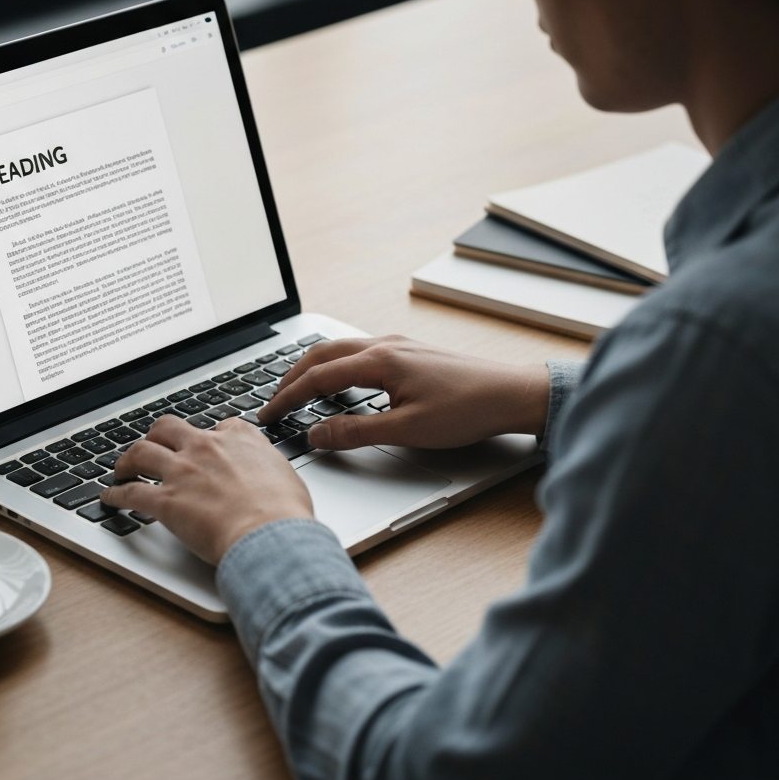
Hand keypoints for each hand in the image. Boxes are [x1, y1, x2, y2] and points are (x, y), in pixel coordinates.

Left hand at [105, 414, 312, 564]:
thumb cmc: (284, 511)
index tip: (205, 446)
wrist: (271, 534)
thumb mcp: (286, 474)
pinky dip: (116, 494)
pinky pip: (131, 493)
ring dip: (127, 460)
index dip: (208, 437)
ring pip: (141, 452)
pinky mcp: (167, 501)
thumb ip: (268, 467)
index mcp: (238, 438)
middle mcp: (206, 447)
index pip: (218, 427)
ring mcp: (183, 472)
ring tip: (121, 468)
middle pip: (168, 428)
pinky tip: (109, 498)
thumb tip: (268, 476)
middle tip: (152, 446)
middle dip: (157, 436)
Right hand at [259, 336, 549, 450]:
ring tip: (296, 388)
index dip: (287, 397)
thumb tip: (316, 434)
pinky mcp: (409, 352)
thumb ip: (356, 432)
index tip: (269, 414)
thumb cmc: (467, 410)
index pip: (317, 378)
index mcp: (379, 361)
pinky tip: (339, 380)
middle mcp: (384, 345)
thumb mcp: (406, 431)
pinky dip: (336, 364)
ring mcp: (397, 345)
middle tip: (273, 400)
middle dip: (291, 377)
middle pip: (322, 355)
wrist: (511, 393)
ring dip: (313, 367)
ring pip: (340, 349)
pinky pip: (358, 351)